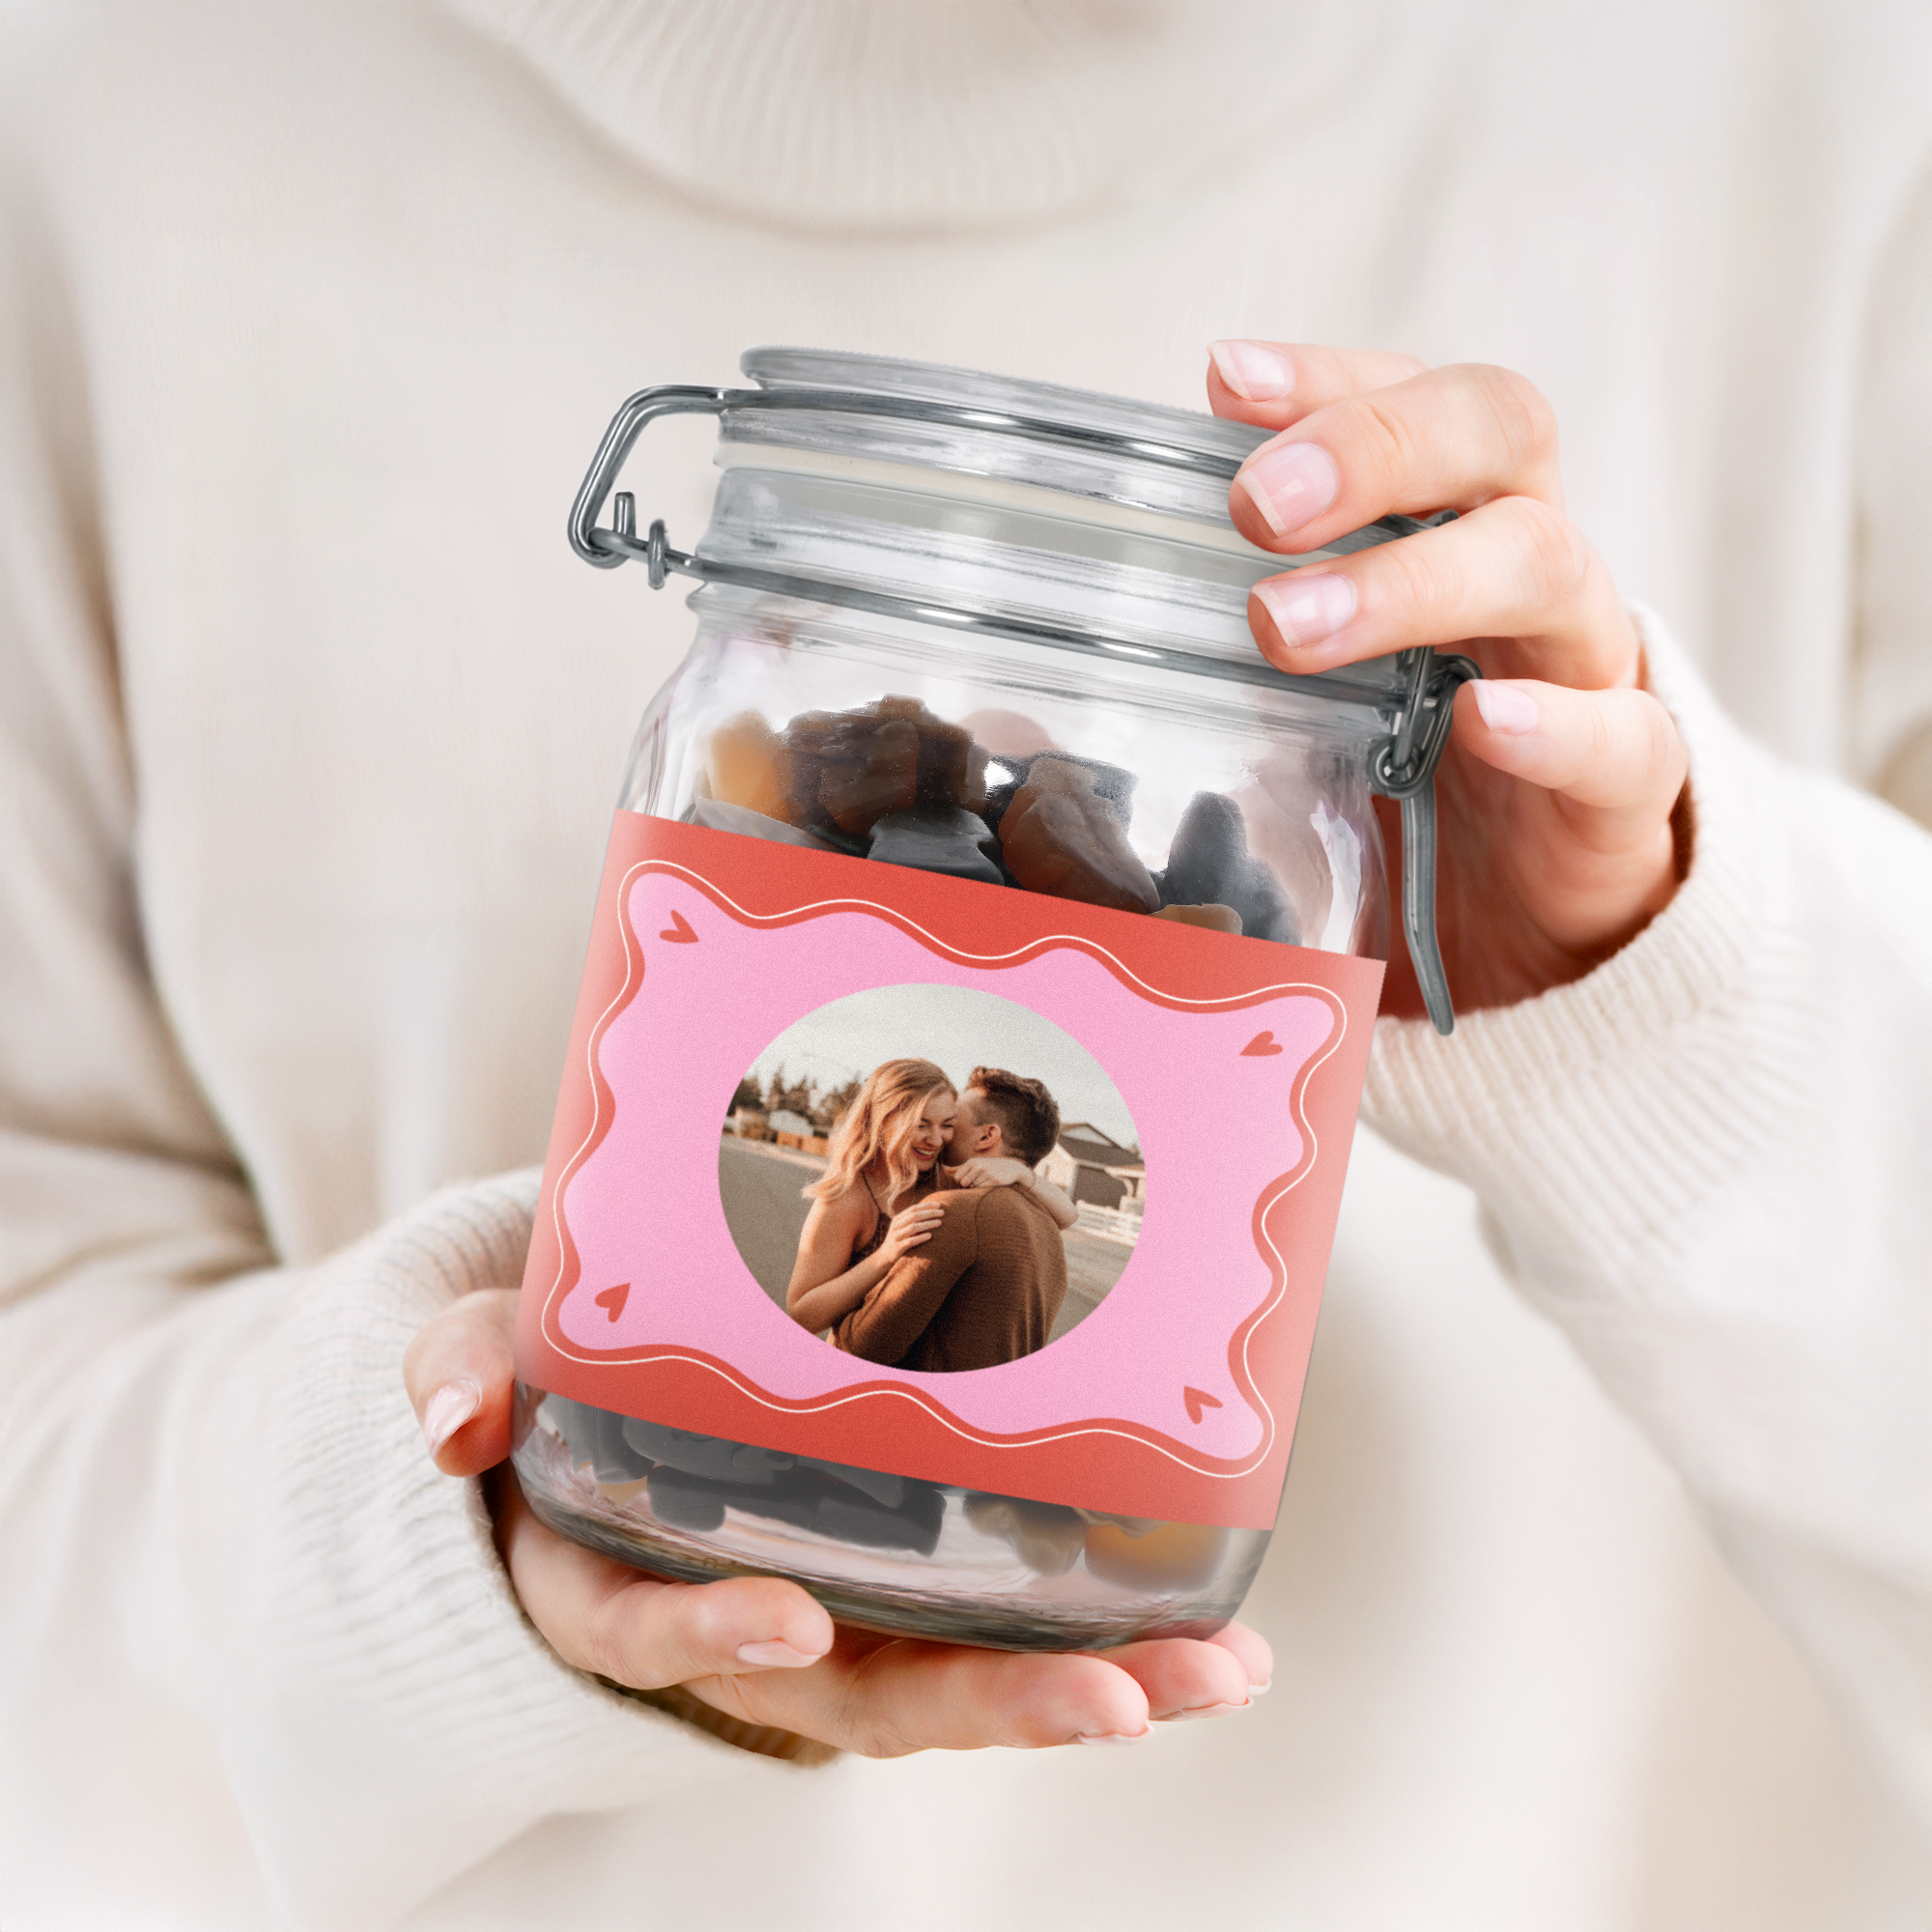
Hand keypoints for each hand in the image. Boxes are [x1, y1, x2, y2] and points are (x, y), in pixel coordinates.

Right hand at [403, 1291, 1271, 1751]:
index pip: (645, 1629)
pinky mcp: (895, 1573)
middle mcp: (732, 1621)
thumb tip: (456, 1418)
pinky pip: (985, 1617)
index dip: (710, 1632)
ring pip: (946, 1673)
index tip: (790, 1617)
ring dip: (1084, 1681)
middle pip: (852, 1693)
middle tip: (1126, 1700)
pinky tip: (1206, 1623)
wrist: (591, 1374)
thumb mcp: (479, 1350)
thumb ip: (460, 1368)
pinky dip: (1092, 1625)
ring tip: (1219, 1672)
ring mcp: (827, 1605)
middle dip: (988, 1705)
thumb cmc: (543, 1367)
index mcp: (610, 1578)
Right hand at [878, 1199, 945, 1263]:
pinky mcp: (898, 1247)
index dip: (926, 1205)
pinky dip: (921, 1237)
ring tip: (939, 1222)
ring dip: (928, 1224)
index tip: (939, 1204)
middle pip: (915, 1216)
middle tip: (942, 1212)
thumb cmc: (898, 1241)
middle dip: (929, 1213)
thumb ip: (912, 1221)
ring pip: (913, 1227)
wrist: (884, 1257)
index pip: (913, 1208)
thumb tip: (931, 1212)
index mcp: (898, 1219)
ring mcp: (896, 1236)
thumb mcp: (902, 1228)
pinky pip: (911, 1241)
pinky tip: (930, 1236)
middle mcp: (896, 1226)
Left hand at [947, 1156, 1031, 1191]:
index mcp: (973, 1162)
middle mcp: (979, 1166)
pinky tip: (990, 1184)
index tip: (969, 1180)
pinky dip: (984, 1189)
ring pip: (973, 1187)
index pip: (957, 1177)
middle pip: (963, 1183)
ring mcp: (987, 1173)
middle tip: (977, 1182)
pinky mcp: (994, 1180)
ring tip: (984, 1182)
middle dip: (968, 1186)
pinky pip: (982, 1189)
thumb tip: (944, 1168)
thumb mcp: (975, 1164)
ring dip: (977, 1188)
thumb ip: (960, 1168)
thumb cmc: (990, 1167)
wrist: (1011, 1168)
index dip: (962, 1181)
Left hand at [1208, 341, 1688, 1015]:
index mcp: (1450, 526)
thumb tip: (1042, 668)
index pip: (1411, 400)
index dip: (1327, 381)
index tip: (1221, 381)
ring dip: (1411, 580)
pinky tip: (1483, 724)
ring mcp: (1583, 668)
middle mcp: (1528, 569)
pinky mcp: (1622, 789)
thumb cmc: (1410, 780)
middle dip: (1371, 447)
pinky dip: (1556, 726)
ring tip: (1286, 627)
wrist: (1540, 919)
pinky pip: (1620, 739)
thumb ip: (1231, 650)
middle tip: (1250, 506)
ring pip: (1546, 566)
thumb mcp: (1314, 696)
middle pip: (1499, 434)